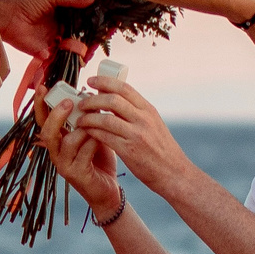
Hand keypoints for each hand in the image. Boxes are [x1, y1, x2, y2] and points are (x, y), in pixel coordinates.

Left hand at [0, 0, 96, 66]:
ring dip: (80, 51)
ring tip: (89, 52)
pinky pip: (59, 58)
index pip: (81, 23)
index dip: (91, 26)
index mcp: (64, 17)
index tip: (104, 28)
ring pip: (71, 49)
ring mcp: (54, 42)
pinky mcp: (46, 53)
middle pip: (78, 37)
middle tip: (99, 43)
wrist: (9, 18)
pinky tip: (78, 60)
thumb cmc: (28, 4)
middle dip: (88, 41)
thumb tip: (92, 0)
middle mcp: (61, 30)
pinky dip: (68, 60)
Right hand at [37, 99, 124, 220]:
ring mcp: (64, 164)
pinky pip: (83, 153)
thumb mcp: (93, 134)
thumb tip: (93, 93)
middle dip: (57, 114)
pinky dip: (94, 143)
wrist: (108, 189)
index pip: (43, 119)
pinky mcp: (75, 175)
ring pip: (66, 142)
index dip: (40, 103)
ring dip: (83, 129)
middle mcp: (56, 151)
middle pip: (47, 131)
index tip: (43, 86)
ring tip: (97, 123)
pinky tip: (103, 139)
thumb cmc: (100, 159)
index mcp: (58, 139)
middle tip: (70, 102)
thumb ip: (88, 118)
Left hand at [66, 78, 195, 193]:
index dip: (105, 82)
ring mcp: (137, 135)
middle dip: (92, 100)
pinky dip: (92, 132)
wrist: (174, 173)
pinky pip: (104, 137)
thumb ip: (136, 112)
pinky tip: (86, 132)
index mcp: (148, 110)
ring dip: (88, 118)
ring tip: (80, 119)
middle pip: (112, 100)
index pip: (124, 88)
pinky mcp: (129, 151)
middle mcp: (143, 119)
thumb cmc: (161, 150)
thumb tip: (113, 98)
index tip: (91, 80)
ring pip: (105, 118)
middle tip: (81, 103)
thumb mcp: (153, 124)